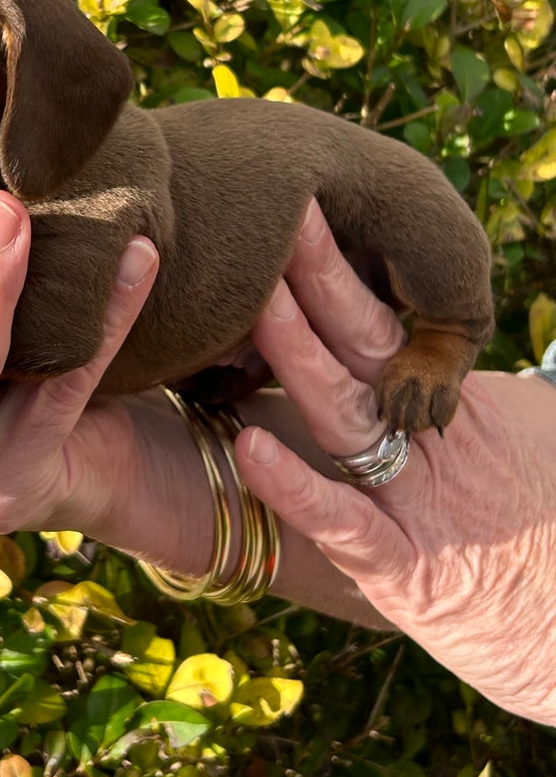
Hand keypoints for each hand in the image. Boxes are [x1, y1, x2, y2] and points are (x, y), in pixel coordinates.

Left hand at [234, 199, 555, 725]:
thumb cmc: (538, 532)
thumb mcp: (497, 444)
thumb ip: (436, 394)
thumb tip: (399, 343)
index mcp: (444, 406)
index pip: (381, 320)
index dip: (339, 265)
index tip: (295, 203)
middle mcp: (427, 441)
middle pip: (363, 345)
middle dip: (316, 277)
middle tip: (274, 207)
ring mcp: (417, 503)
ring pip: (347, 416)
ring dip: (297, 356)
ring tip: (249, 299)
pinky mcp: (408, 574)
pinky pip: (345, 525)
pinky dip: (297, 488)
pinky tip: (251, 450)